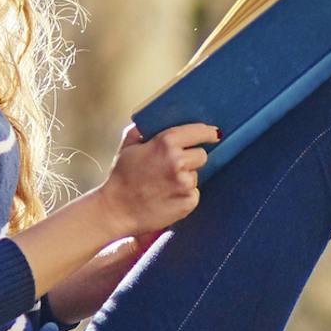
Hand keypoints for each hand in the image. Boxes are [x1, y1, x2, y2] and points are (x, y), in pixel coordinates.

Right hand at [98, 121, 220, 237]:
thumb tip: (153, 120)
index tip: (214, 134)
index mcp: (166, 143)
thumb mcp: (128, 147)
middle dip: (191, 159)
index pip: (199, 132)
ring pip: (196, 175)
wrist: (116, 210)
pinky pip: (193, 194)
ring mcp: (185, 183)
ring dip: (185, 178)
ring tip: (164, 185)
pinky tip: (167, 198)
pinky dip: (184, 195)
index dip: (208, 133)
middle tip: (173, 167)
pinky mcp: (189, 201)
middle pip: (202, 155)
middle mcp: (179, 162)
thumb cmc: (121, 178)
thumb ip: (142, 131)